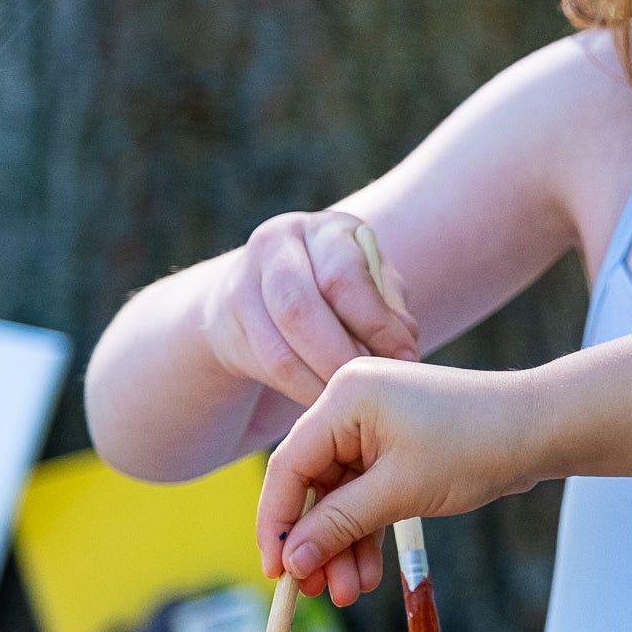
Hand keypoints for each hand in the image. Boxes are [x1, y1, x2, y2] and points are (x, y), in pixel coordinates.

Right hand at [198, 210, 420, 408]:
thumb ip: (390, 310)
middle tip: (371, 387)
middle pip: (300, 310)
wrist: (267, 291)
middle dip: (341, 356)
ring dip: (319, 381)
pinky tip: (324, 400)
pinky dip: (299, 389)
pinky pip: (265, 366)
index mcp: (323, 230)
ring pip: (277, 347)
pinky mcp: (225, 323)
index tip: (406, 358)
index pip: (343, 277)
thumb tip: (404, 350)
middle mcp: (275, 246)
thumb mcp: (372, 285)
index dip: (376, 323)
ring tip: (350, 399)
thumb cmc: (340, 288)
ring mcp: (241, 283)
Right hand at [256, 357, 540, 607]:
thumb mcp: (399, 491)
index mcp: (344, 397)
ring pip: (342, 495)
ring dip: (343, 544)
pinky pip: (368, 491)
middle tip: (317, 591)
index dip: (277, 524)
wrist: (542, 428)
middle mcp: (352, 404)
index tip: (275, 573)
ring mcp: (375, 425)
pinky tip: (365, 572)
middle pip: (314, 485)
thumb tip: (292, 562)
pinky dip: (367, 529)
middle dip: (317, 542)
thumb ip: (339, 525)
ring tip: (349, 591)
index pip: (288, 466)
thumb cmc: (475, 446)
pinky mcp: (397, 444)